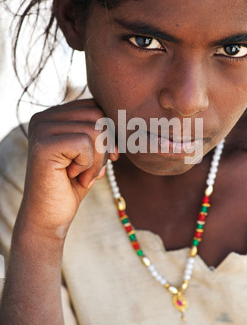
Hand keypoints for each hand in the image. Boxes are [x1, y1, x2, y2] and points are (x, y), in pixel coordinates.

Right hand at [18, 99, 117, 239]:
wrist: (50, 218)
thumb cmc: (73, 185)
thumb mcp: (92, 152)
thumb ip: (101, 130)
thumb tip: (127, 116)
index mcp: (54, 115)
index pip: (96, 106)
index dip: (110, 132)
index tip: (109, 157)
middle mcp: (43, 117)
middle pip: (98, 115)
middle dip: (106, 147)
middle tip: (93, 170)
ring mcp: (41, 129)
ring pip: (95, 129)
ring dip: (98, 160)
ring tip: (83, 176)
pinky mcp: (43, 145)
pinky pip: (85, 143)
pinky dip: (89, 165)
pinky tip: (75, 177)